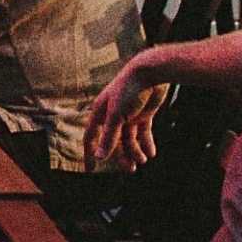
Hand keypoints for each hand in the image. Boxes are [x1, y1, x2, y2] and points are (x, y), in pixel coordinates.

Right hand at [86, 55, 174, 172]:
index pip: (91, 137)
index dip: (90, 153)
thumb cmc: (128, 90)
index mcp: (100, 113)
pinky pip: (143, 133)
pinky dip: (146, 143)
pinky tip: (151, 153)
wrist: (150, 72)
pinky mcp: (143, 113)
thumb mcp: (117, 116)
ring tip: (144, 160)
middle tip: (130, 169)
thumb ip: (109, 137)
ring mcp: (129, 115)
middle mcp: (112, 115)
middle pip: (114, 141)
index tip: (90, 170)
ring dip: (136, 151)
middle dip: (122, 156)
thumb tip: (99, 157)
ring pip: (129, 139)